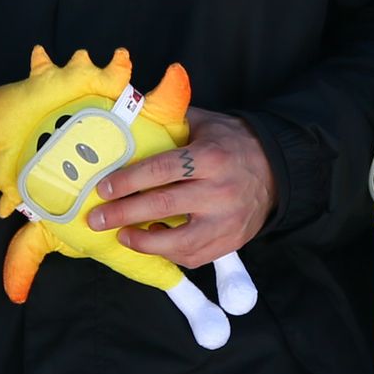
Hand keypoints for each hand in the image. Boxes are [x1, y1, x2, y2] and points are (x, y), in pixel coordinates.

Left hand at [85, 109, 277, 267]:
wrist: (277, 170)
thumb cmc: (231, 143)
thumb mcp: (205, 123)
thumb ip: (171, 121)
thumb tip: (129, 116)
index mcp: (210, 157)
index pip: (161, 170)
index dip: (128, 181)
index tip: (103, 189)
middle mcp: (219, 190)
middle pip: (162, 205)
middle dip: (122, 214)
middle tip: (96, 219)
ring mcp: (226, 221)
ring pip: (177, 241)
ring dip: (142, 241)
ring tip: (121, 235)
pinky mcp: (229, 242)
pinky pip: (192, 257)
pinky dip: (167, 252)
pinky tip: (151, 241)